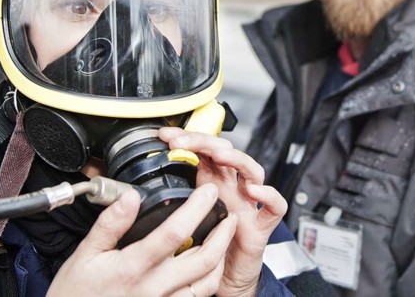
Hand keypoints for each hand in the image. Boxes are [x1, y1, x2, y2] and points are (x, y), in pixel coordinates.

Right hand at [47, 185, 238, 296]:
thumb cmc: (76, 292)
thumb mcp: (85, 253)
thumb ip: (110, 224)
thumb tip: (131, 197)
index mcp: (132, 267)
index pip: (174, 233)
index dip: (196, 209)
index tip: (208, 192)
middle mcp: (152, 288)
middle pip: (202, 260)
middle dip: (223, 234)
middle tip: (229, 214)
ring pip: (206, 283)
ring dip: (221, 258)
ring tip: (224, 238)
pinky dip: (209, 279)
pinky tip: (208, 265)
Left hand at [159, 128, 287, 296]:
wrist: (226, 279)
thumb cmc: (206, 246)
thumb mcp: (184, 215)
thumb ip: (170, 197)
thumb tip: (139, 183)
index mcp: (211, 183)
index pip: (203, 150)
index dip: (186, 138)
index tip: (165, 135)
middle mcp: (231, 189)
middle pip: (226, 153)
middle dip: (206, 142)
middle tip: (183, 141)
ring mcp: (248, 205)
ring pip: (252, 171)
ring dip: (237, 159)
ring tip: (220, 155)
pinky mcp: (261, 226)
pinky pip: (275, 207)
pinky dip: (269, 195)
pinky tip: (254, 191)